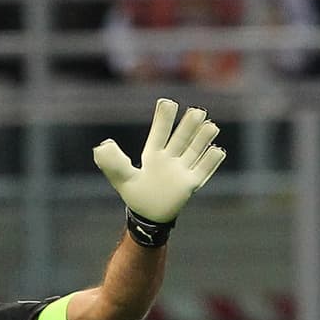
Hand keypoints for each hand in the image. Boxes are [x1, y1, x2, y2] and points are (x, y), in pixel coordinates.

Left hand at [93, 98, 225, 225]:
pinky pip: (203, 171)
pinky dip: (211, 161)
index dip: (164, 119)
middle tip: (197, 112)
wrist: (149, 217)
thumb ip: (113, 162)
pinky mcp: (190, 183)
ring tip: (211, 126)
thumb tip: (101, 147)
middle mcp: (169, 158)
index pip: (160, 132)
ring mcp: (181, 170)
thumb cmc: (136, 194)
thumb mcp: (122, 177)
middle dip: (189, 126)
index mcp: (153, 154)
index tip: (168, 103)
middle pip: (181, 138)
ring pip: (194, 150)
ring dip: (202, 139)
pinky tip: (218, 150)